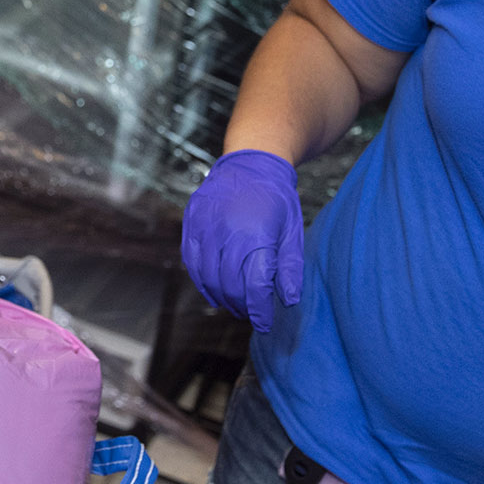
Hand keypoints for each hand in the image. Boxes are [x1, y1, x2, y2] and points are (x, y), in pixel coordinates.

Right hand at [181, 150, 303, 334]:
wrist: (252, 161)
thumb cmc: (277, 199)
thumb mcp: (292, 231)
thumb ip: (290, 267)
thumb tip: (288, 300)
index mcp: (258, 235)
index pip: (254, 286)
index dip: (259, 310)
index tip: (264, 323)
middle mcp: (228, 231)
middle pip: (230, 285)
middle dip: (241, 306)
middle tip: (250, 314)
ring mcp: (206, 225)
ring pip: (208, 276)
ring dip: (220, 297)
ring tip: (234, 305)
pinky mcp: (192, 221)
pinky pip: (191, 261)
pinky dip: (201, 280)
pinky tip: (213, 289)